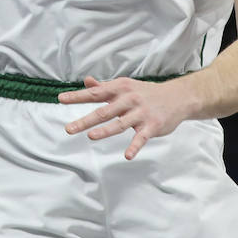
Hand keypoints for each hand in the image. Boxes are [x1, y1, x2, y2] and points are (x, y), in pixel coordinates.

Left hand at [59, 75, 191, 159]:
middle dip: (85, 120)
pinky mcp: (152, 126)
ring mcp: (140, 113)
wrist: (177, 97)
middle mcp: (128, 99)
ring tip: (90, 136)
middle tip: (68, 129)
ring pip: (120, 124)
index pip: (95, 93)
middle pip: (103, 111)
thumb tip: (87, 82)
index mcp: (119, 89)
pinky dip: (135, 146)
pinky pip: (141, 137)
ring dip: (105, 130)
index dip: (77, 96)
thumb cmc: (145, 92)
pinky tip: (127, 156)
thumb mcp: (125, 86)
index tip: (60, 99)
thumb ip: (105, 87)